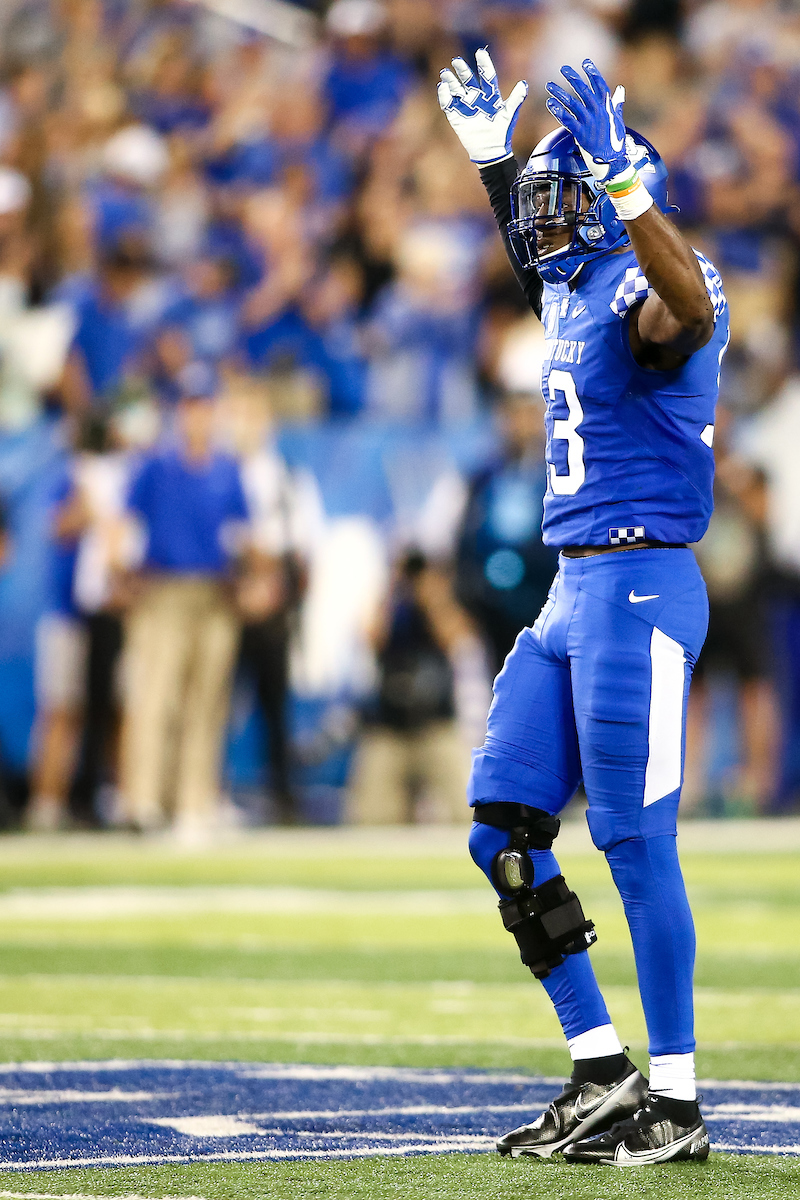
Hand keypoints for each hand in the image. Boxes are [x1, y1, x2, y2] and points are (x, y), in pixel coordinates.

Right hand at [438, 48, 527, 165]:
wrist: (490, 151)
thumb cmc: (501, 133)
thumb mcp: (509, 114)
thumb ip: (516, 99)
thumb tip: (524, 84)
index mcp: (490, 95)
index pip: (486, 75)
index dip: (483, 64)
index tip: (480, 52)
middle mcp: (477, 98)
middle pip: (468, 79)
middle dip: (462, 70)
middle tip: (456, 60)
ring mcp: (466, 107)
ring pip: (456, 89)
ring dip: (450, 81)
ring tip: (445, 73)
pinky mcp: (456, 117)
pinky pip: (448, 104)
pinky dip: (444, 96)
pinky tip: (443, 88)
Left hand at [545, 59, 628, 182]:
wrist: (612, 161)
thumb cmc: (615, 142)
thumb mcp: (618, 120)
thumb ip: (617, 104)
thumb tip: (620, 90)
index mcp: (607, 107)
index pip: (600, 85)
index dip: (593, 73)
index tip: (585, 63)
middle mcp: (598, 112)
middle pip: (584, 90)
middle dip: (573, 78)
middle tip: (563, 69)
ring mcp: (589, 122)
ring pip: (572, 103)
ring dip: (560, 93)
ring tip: (549, 85)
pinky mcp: (580, 133)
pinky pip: (567, 119)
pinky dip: (558, 111)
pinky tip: (550, 104)